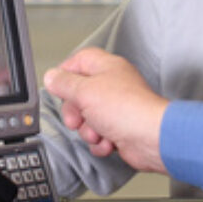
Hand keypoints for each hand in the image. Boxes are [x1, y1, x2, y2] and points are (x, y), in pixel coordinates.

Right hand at [43, 47, 168, 173]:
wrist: (151, 138)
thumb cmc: (126, 110)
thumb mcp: (85, 92)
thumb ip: (64, 83)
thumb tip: (51, 76)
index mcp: (107, 67)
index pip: (79, 60)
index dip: (65, 73)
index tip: (57, 87)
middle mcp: (113, 84)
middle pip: (80, 93)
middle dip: (74, 111)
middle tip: (76, 119)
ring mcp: (117, 107)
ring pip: (88, 117)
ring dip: (88, 130)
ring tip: (98, 132)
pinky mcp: (121, 127)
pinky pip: (99, 134)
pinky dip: (100, 141)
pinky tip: (108, 141)